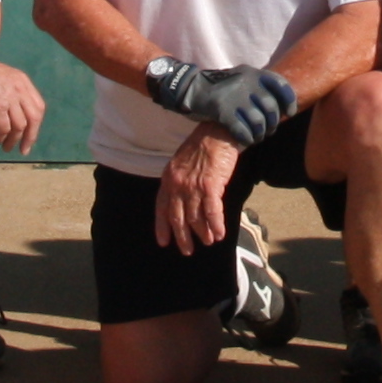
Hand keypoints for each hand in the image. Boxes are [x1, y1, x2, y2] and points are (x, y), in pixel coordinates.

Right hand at [0, 56, 47, 153]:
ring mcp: (8, 98)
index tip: (30, 136)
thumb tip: (22, 113)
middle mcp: (19, 89)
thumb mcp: (5, 77)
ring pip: (19, 126)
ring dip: (13, 140)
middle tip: (23, 149)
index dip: (36, 124)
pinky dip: (1, 137)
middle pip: (34, 118)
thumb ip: (16, 91)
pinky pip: (4, 128)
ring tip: (5, 146)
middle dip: (30, 137)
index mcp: (23, 81)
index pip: (38, 107)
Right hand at [144, 57, 295, 149]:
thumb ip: (259, 87)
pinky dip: (247, 139)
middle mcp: (245, 83)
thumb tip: (282, 106)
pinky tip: (245, 140)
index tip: (289, 113)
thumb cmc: (221, 88)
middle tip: (267, 131)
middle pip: (271, 108)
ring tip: (256, 137)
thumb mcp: (241, 78)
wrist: (190, 88)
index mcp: (252, 73)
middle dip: (272, 124)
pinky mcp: (222, 111)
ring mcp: (234, 97)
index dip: (289, 101)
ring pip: (259, 122)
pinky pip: (243, 131)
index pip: (281, 85)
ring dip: (260, 134)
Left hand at [153, 127, 242, 251]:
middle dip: (183, 237)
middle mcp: (177, 185)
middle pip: (177, 217)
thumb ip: (179, 181)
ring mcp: (193, 186)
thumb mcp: (181, 163)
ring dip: (202, 233)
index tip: (164, 242)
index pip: (161, 208)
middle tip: (187, 250)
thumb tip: (183, 201)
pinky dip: (216, 225)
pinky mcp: (210, 186)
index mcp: (168, 179)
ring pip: (195, 217)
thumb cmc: (202, 146)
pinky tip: (219, 234)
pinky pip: (212, 212)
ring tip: (208, 242)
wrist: (217, 132)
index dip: (162, 227)